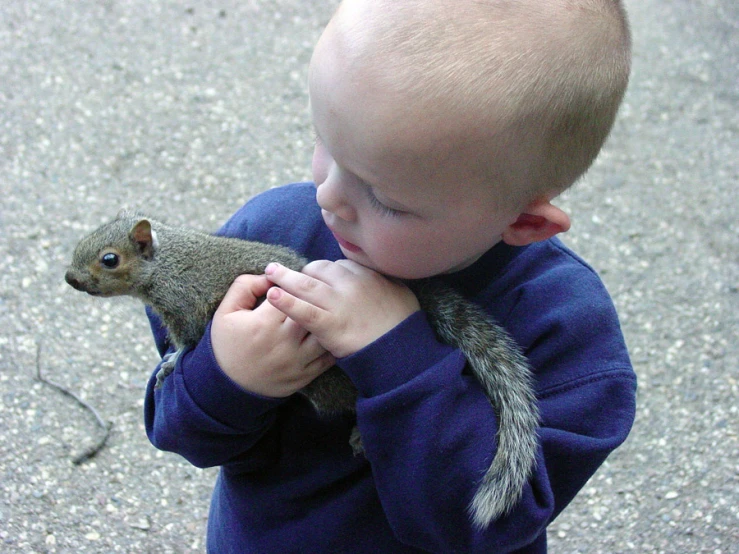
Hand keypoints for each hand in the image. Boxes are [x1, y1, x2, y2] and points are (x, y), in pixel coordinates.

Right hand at [210, 274, 335, 397]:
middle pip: (312, 311)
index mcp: (264, 322)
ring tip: (322, 313)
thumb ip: (245, 286)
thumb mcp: (226, 311)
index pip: (292, 292)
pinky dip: (329, 344)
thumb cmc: (226, 344)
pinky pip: (328, 357)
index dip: (294, 284)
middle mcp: (284, 341)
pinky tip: (325, 334)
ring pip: (325, 333)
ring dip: (325, 322)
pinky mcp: (305, 375)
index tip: (291, 284)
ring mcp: (297, 360)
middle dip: (313, 301)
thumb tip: (272, 276)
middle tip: (310, 297)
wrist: (227, 387)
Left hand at [265, 260, 419, 357]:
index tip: (317, 278)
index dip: (324, 272)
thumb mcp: (401, 293)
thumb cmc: (404, 325)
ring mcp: (338, 303)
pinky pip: (303, 310)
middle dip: (301, 272)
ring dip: (284, 277)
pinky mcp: (328, 324)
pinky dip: (286, 302)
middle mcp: (350, 284)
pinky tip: (272, 295)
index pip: (337, 266)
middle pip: (317, 270)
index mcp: (367, 275)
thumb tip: (379, 277)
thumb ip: (385, 282)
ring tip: (270, 272)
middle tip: (287, 274)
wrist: (402, 351)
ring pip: (305, 285)